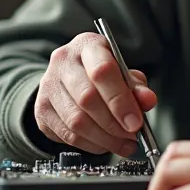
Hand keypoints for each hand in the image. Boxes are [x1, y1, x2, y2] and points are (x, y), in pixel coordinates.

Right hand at [34, 32, 157, 155]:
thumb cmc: (101, 73)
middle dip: (114, 124)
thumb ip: (137, 87)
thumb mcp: (122, 72)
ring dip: (104, 139)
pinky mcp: (41, 110)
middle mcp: (63, 62)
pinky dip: (90, 145)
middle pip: (87, 98)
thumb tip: (148, 101)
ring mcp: (48, 86)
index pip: (102, 71)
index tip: (135, 122)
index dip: (120, 100)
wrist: (68, 76)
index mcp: (87, 45)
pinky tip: (104, 144)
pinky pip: (67, 135)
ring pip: (76, 121)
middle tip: (132, 136)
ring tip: (123, 144)